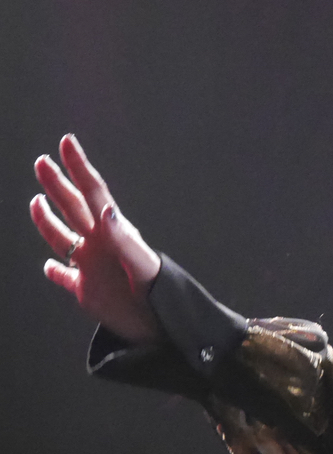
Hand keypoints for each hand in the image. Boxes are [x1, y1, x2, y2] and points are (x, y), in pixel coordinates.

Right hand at [30, 134, 161, 343]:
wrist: (161, 326)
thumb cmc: (157, 294)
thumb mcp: (142, 265)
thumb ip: (123, 239)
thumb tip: (105, 209)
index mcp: (112, 233)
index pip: (93, 192)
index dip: (79, 167)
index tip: (67, 142)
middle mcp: (99, 244)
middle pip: (73, 207)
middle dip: (58, 184)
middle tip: (42, 161)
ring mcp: (92, 266)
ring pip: (63, 238)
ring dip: (49, 221)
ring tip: (36, 201)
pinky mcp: (87, 291)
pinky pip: (65, 277)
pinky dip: (55, 271)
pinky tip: (48, 266)